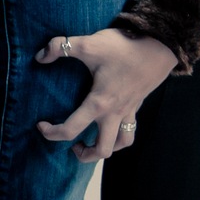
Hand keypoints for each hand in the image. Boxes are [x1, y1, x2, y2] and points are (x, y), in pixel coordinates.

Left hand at [34, 25, 176, 163]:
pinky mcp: (137, 105)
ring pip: (121, 144)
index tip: (41, 126)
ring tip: (92, 140)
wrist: (160, 46)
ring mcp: (128, 111)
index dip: (52, 133)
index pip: (71, 130)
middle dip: (84, 155)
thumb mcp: (89, 44)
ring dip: (106, 148)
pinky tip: (110, 121)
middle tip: (72, 145)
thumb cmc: (124, 47)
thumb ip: (60, 47)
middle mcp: (114, 113)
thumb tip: (39, 56)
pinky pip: (130, 129)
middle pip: (102, 150)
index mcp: (99, 103)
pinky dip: (120, 134)